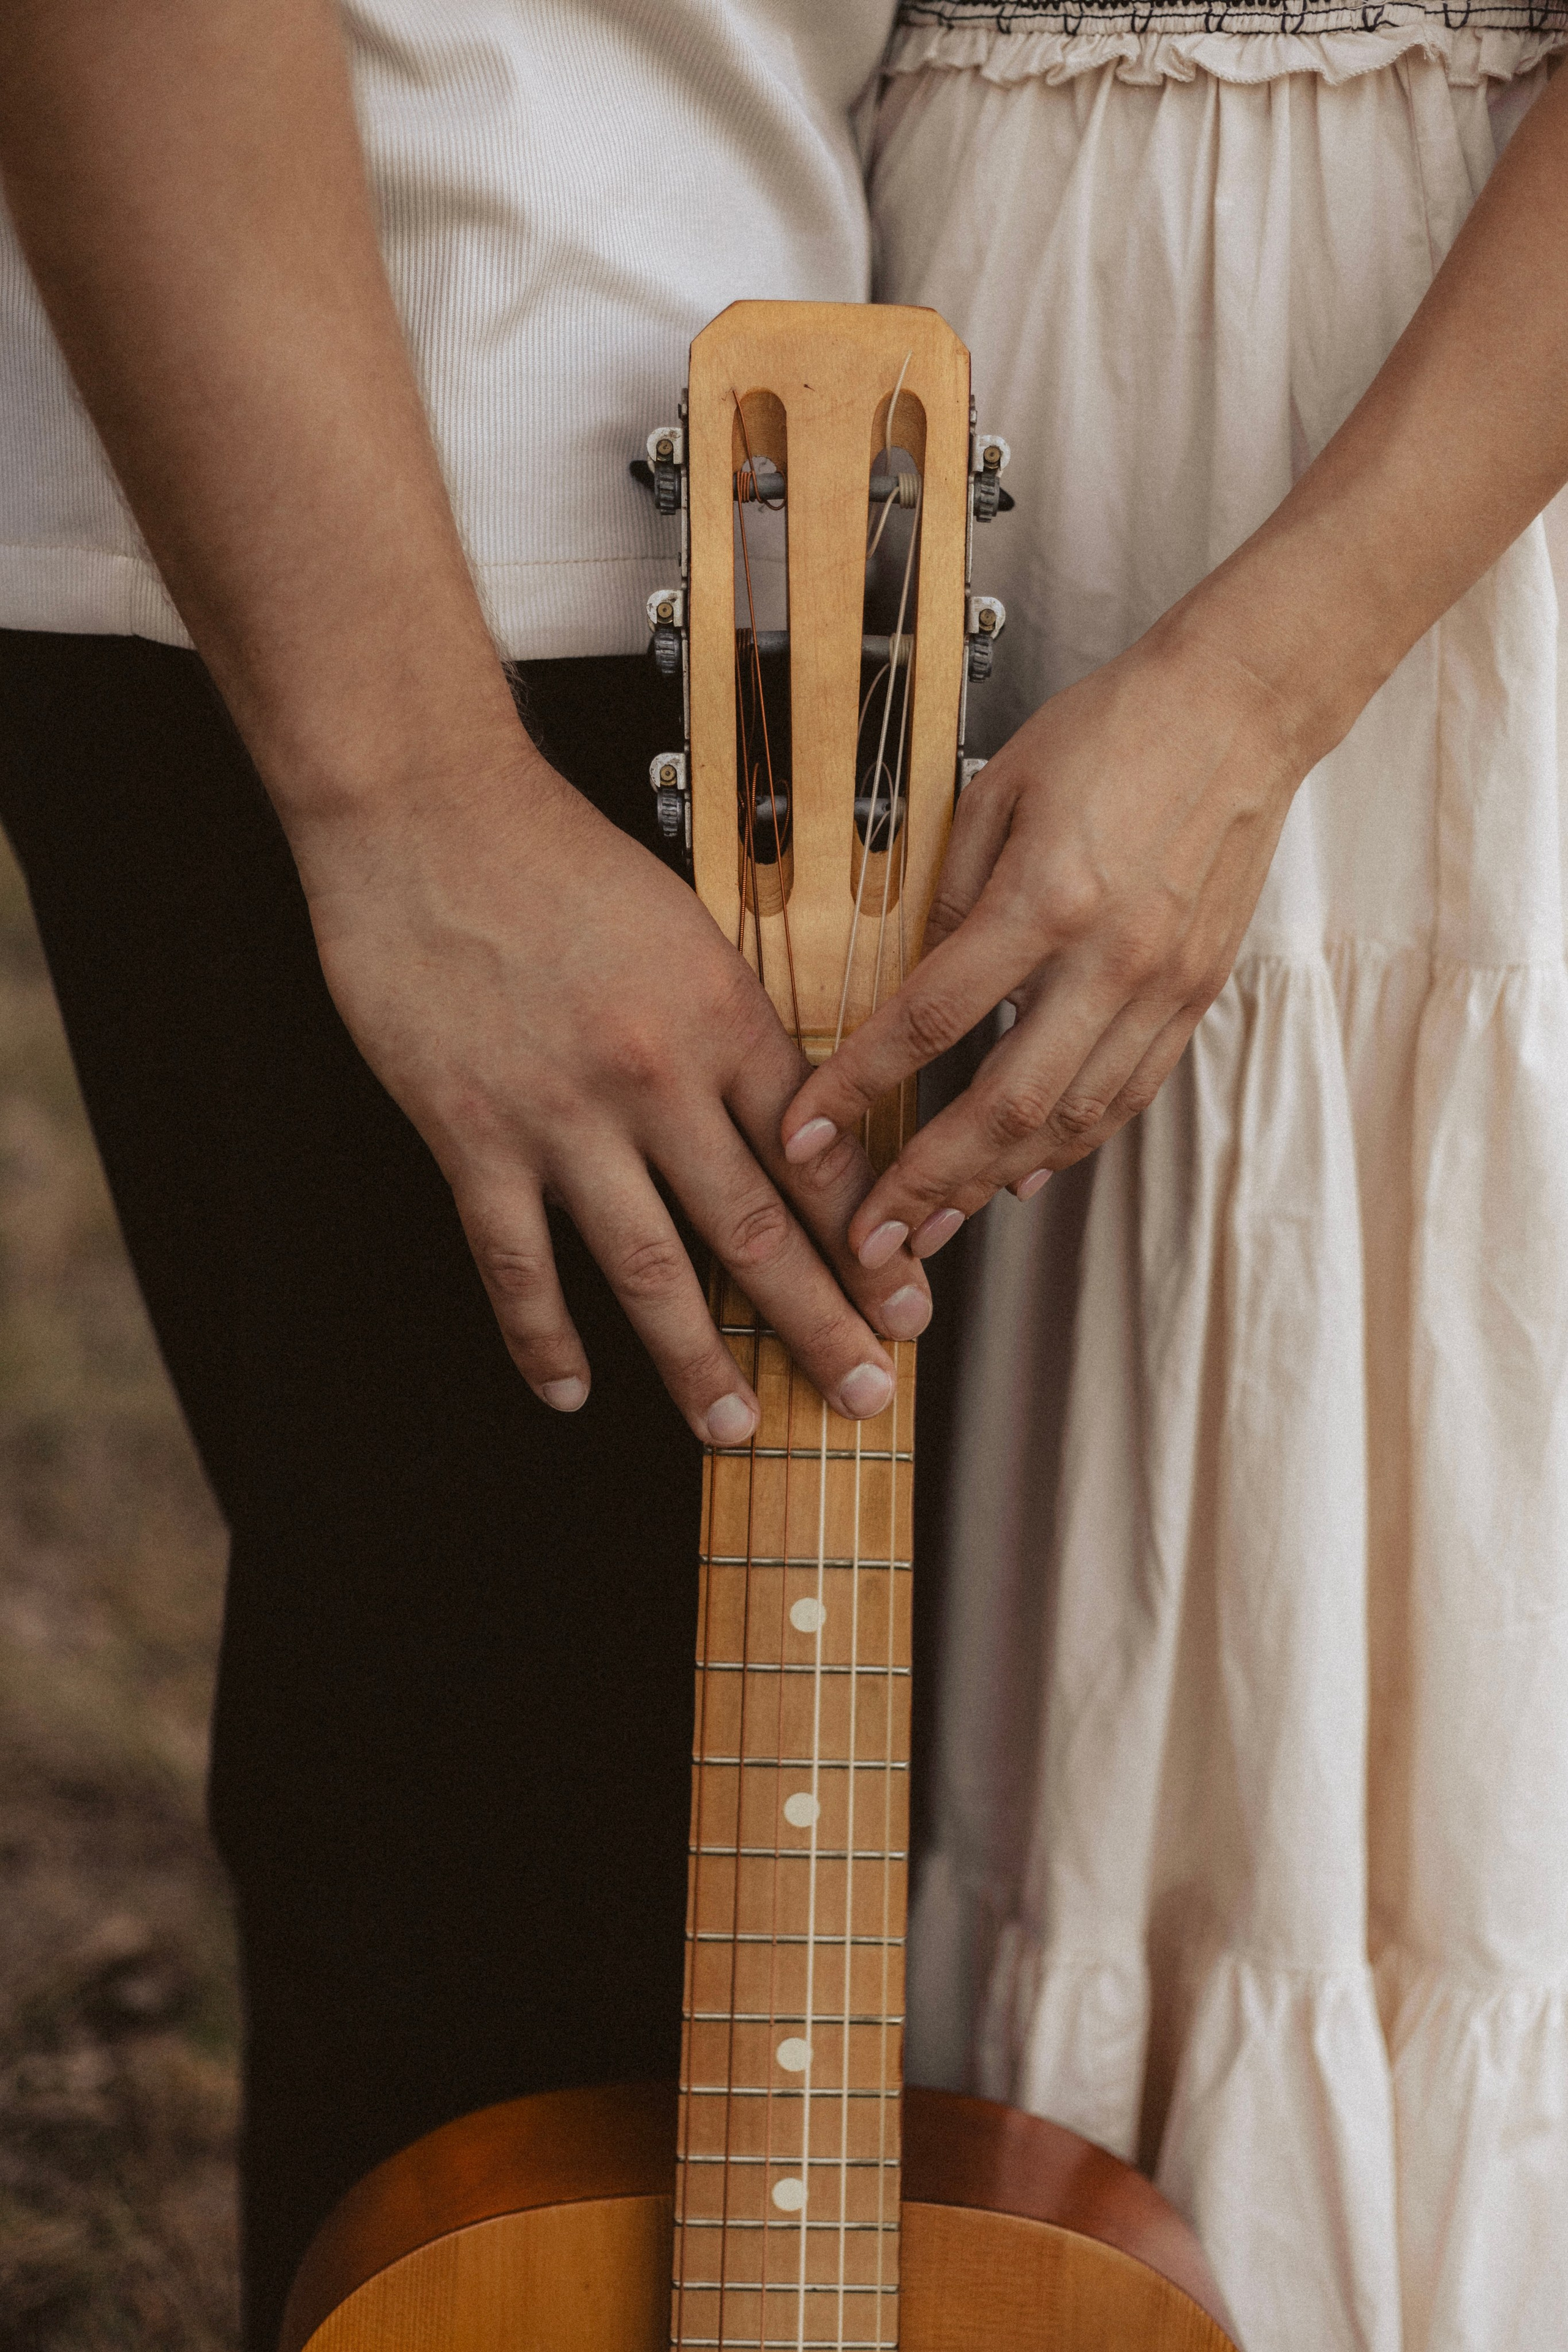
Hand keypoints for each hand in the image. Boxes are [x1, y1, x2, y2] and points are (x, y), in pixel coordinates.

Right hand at [295, 745, 930, 1440]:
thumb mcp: (682, 927)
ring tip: (738, 1427)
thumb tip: (789, 1110)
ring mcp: (560, 1116)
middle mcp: (654, 1077)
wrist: (427, 812)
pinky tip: (570, 1389)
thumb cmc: (555, 855)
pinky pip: (516, 1262)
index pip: (817, 1156)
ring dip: (699, 1360)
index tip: (908, 1302)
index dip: (869, 1241)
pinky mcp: (471, 1135)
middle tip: (868, 1392)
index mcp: (719, 1017)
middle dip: (821, 1323)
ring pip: (648, 1266)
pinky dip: (543, 1336)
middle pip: (754, 1227)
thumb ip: (731, 1024)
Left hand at [780, 623, 1304, 1262]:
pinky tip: (1023, 1176)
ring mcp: (1160, 986)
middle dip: (927, 1184)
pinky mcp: (1195, 996)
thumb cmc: (1115, 730)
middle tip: (871, 1241)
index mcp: (1045, 897)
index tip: (805, 1134)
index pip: (930, 1017)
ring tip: (934, 1226)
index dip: (859, 1085)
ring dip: (993, 1184)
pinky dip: (1069, 1147)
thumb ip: (950, 893)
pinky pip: (1125, 1097)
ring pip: (1070, 1119)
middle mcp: (1108, 956)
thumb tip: (907, 983)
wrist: (1241, 708)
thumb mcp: (999, 790)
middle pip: (1004, 1103)